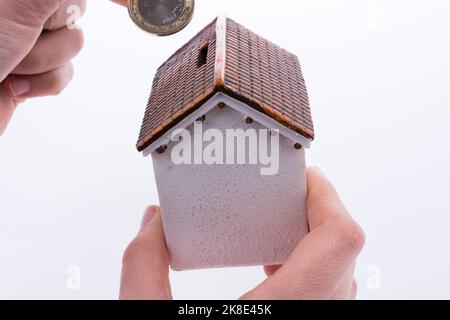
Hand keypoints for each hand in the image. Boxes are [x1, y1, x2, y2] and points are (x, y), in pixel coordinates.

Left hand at [0, 0, 85, 134]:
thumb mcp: (17, 4)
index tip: (126, 2)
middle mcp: (20, 6)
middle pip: (76, 8)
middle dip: (52, 29)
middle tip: (18, 36)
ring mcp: (26, 37)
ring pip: (73, 43)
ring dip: (44, 61)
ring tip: (8, 65)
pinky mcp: (31, 68)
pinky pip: (65, 72)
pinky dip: (44, 83)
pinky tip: (14, 83)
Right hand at [119, 167, 364, 299]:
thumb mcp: (147, 316)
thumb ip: (143, 265)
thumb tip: (152, 222)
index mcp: (286, 312)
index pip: (340, 240)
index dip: (328, 197)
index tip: (303, 176)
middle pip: (343, 252)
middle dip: (316, 213)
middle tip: (282, 194)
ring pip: (341, 277)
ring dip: (314, 241)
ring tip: (275, 224)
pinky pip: (328, 296)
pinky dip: (308, 268)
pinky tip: (271, 265)